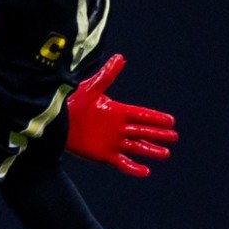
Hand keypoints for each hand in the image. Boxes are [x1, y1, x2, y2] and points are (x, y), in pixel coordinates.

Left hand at [65, 54, 177, 177]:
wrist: (56, 123)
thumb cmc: (72, 103)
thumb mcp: (91, 88)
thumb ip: (107, 75)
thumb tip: (120, 57)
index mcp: (117, 111)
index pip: (141, 115)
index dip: (155, 118)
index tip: (170, 120)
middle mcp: (117, 128)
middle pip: (143, 132)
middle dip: (158, 134)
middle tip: (173, 137)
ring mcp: (111, 142)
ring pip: (136, 147)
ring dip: (150, 151)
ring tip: (165, 154)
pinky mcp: (103, 155)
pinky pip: (122, 163)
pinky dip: (133, 168)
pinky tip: (145, 171)